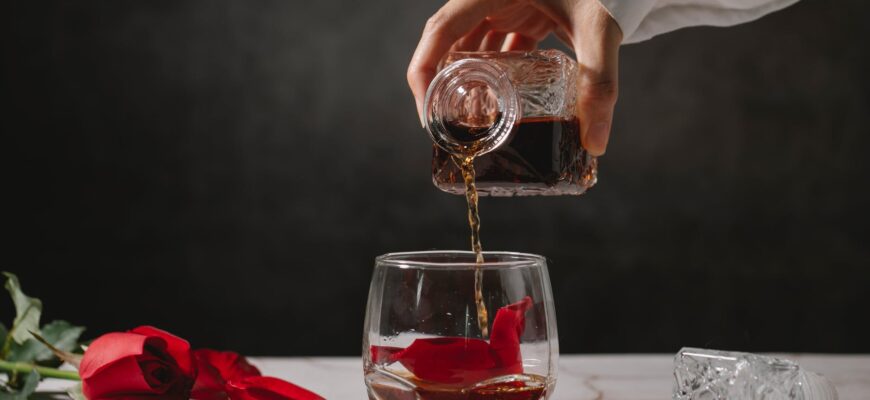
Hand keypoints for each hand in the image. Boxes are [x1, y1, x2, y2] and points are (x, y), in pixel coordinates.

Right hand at [407, 0, 621, 155]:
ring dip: (472, 80)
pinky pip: (500, 41)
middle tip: (447, 123)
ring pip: (475, 43)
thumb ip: (598, 84)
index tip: (427, 111)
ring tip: (474, 119)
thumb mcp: (598, 31)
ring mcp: (508, 1)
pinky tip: (504, 100)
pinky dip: (499, 71)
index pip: (440, 29)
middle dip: (445, 83)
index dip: (424, 70)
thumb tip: (596, 142)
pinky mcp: (525, 9)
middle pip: (450, 40)